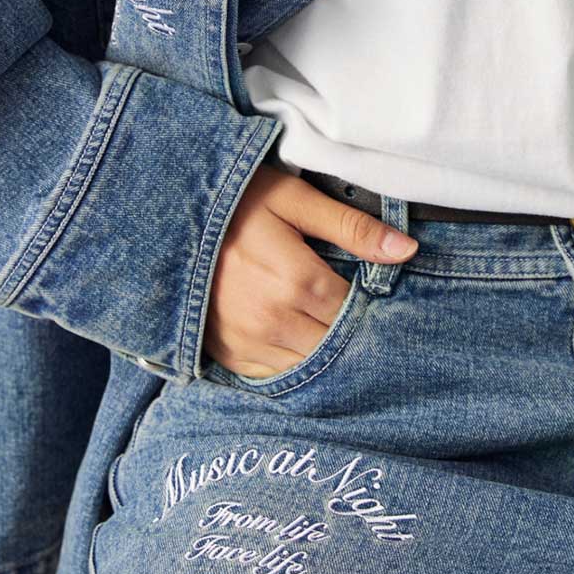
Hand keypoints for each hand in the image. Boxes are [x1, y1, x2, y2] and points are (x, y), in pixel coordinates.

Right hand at [202, 165, 417, 377]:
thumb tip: (407, 250)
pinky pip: (275, 375)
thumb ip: (352, 227)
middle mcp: (274, 320)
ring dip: (322, 348)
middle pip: (336, 342)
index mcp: (297, 280)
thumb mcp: (295, 198)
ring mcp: (249, 342)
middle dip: (347, 327)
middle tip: (346, 303)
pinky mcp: (228, 355)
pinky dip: (291, 360)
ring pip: (310, 365)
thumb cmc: (238, 201)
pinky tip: (294, 335)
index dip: (367, 301)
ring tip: (320, 318)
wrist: (167, 217)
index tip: (368, 287)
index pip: (354, 310)